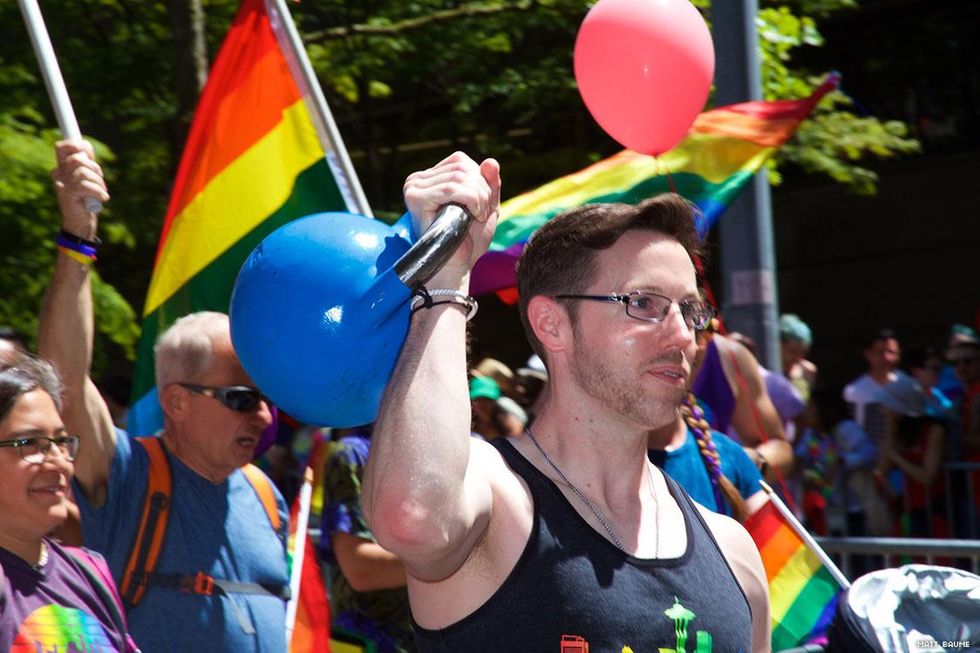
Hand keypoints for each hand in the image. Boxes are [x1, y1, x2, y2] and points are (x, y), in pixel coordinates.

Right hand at [51, 140, 108, 237]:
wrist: (82, 223)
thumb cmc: (86, 200)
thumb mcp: (88, 178)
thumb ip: (86, 162)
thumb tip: (85, 144)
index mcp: (62, 168)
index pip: (61, 147)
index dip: (75, 145)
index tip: (85, 152)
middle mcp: (58, 174)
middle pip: (79, 159)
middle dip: (96, 169)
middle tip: (99, 182)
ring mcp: (61, 184)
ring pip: (84, 172)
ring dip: (99, 183)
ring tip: (101, 193)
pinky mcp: (67, 194)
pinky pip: (85, 185)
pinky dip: (99, 192)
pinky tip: (103, 199)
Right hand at [402, 152, 500, 287]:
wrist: (456, 267)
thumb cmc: (468, 241)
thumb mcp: (486, 206)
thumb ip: (490, 183)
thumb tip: (491, 161)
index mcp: (429, 178)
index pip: (460, 161)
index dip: (479, 180)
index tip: (481, 206)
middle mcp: (417, 180)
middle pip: (462, 167)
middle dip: (481, 189)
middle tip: (481, 213)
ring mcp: (414, 188)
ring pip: (460, 177)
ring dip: (479, 197)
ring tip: (477, 217)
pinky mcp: (416, 198)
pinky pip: (452, 189)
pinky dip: (471, 201)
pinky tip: (473, 217)